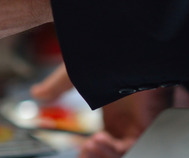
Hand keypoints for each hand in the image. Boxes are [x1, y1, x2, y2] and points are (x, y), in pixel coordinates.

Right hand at [30, 64, 162, 157]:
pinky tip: (99, 139)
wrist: (126, 42)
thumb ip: (56, 87)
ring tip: (89, 145)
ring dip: (104, 154)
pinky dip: (118, 150)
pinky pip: (138, 146)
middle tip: (83, 151)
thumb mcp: (75, 74)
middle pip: (114, 150)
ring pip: (124, 152)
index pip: (105, 141)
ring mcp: (141, 121)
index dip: (90, 150)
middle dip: (95, 155)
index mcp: (114, 111)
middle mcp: (129, 119)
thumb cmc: (104, 52)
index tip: (78, 149)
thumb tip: (37, 93)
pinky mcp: (151, 122)